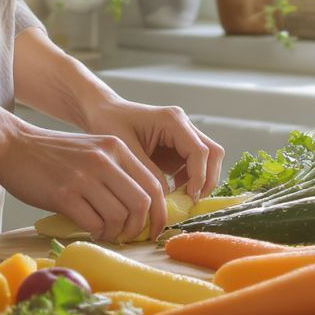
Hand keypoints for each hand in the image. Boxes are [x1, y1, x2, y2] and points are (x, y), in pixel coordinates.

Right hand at [0, 124, 168, 244]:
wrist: (11, 146)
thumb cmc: (51, 153)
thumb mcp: (92, 149)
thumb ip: (115, 170)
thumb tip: (139, 208)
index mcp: (115, 148)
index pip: (153, 184)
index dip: (159, 212)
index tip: (153, 228)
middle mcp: (104, 160)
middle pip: (142, 203)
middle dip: (140, 227)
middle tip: (129, 236)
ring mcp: (84, 177)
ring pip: (119, 216)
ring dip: (115, 232)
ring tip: (106, 232)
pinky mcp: (64, 194)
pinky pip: (93, 223)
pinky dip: (96, 233)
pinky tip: (90, 229)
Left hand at [83, 97, 223, 205]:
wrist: (102, 112)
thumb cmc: (109, 123)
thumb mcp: (126, 149)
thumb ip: (148, 172)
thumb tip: (167, 196)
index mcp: (172, 120)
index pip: (200, 151)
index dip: (199, 177)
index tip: (189, 197)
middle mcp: (183, 125)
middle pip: (213, 153)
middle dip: (207, 179)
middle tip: (191, 201)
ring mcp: (183, 136)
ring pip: (208, 160)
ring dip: (200, 181)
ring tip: (182, 200)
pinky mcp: (178, 147)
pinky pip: (195, 166)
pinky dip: (190, 181)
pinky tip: (174, 193)